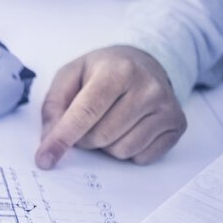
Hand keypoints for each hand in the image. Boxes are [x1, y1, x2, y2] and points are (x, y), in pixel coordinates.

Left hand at [35, 46, 186, 168]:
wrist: (144, 63)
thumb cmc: (102, 72)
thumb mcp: (70, 75)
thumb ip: (54, 105)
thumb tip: (50, 138)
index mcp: (118, 70)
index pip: (85, 113)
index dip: (62, 138)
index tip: (44, 159)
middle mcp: (148, 88)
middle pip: (101, 137)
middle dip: (84, 138)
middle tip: (87, 123)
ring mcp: (166, 107)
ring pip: (121, 151)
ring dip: (106, 146)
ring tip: (109, 122)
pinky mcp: (177, 125)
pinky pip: (142, 157)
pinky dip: (127, 150)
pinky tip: (128, 129)